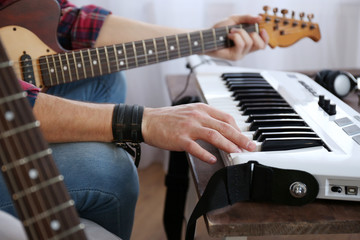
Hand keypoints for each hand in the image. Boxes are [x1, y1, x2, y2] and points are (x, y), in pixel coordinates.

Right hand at [141, 103, 255, 163]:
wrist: (148, 121)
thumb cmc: (169, 118)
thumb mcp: (190, 112)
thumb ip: (206, 118)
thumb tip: (223, 130)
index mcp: (201, 108)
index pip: (226, 117)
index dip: (238, 128)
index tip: (245, 137)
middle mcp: (197, 116)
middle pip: (224, 127)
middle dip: (240, 137)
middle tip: (250, 146)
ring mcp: (188, 127)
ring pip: (214, 135)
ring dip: (228, 145)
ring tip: (237, 152)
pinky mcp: (180, 138)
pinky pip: (196, 148)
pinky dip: (206, 154)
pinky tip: (213, 159)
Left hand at [207, 15, 268, 60]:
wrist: (208, 36)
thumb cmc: (219, 30)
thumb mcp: (235, 20)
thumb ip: (247, 18)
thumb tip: (259, 18)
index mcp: (248, 43)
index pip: (263, 44)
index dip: (266, 37)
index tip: (261, 29)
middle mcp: (246, 50)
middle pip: (260, 45)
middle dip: (254, 34)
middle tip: (243, 30)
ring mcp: (240, 54)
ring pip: (249, 43)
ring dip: (240, 33)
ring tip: (231, 31)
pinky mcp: (234, 56)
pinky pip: (241, 44)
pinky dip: (236, 37)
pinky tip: (229, 35)